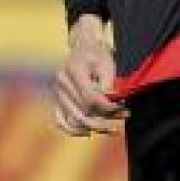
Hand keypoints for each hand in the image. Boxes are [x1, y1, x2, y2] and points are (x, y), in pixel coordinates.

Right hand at [51, 16, 127, 136]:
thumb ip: (107, 84)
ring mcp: (57, 92)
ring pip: (74, 119)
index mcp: (73, 69)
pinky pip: (60, 120)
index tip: (123, 109)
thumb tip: (110, 104)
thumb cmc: (97, 55)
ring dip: (94, 127)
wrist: (82, 47)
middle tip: (122, 118)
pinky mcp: (56, 100)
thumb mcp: (106, 63)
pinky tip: (88, 132)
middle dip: (105, 118)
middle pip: (83, 110)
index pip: (90, 97)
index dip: (108, 107)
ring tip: (111, 128)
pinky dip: (72, 130)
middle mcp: (61, 82)